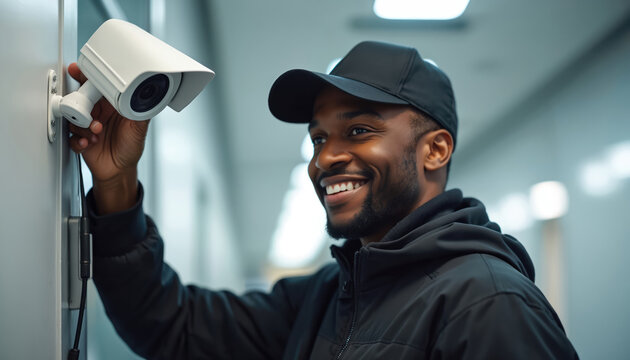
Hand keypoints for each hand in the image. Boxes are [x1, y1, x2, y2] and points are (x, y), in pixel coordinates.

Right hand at [68, 63, 148, 213]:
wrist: (121, 170)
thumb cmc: (131, 147)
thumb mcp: (140, 127)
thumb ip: (140, 110)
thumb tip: (143, 95)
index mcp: (111, 106)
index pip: (97, 87)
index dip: (86, 77)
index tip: (77, 71)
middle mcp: (98, 113)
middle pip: (80, 100)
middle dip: (82, 106)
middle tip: (91, 115)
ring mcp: (88, 126)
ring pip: (75, 118)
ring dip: (84, 126)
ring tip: (96, 133)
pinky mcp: (80, 139)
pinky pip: (71, 136)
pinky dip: (78, 139)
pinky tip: (88, 143)